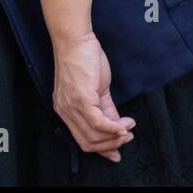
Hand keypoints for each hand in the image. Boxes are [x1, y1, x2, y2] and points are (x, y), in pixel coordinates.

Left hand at [51, 31, 134, 161]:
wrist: (75, 40)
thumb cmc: (84, 61)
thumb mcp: (96, 91)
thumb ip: (105, 110)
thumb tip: (117, 129)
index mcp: (65, 109)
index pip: (82, 139)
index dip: (102, 149)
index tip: (118, 152)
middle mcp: (64, 110)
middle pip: (87, 142)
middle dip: (112, 145)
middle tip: (128, 136)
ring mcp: (71, 105)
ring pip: (93, 136)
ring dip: (116, 136)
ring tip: (129, 127)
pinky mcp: (80, 98)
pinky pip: (98, 123)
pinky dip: (114, 128)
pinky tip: (125, 124)